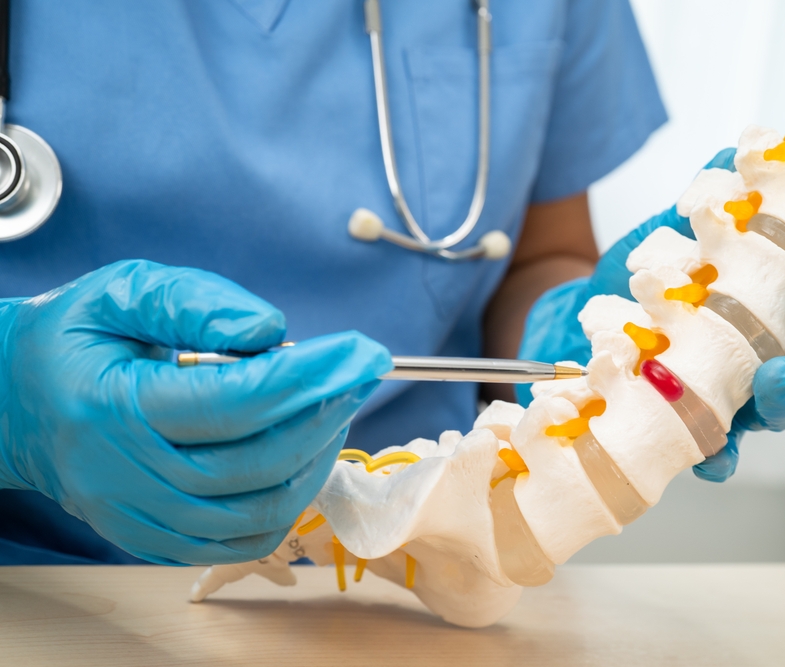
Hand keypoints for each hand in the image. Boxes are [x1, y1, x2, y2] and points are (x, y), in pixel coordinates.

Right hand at [0, 260, 391, 564]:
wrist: (13, 401)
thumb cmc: (74, 338)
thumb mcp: (122, 292)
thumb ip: (195, 301)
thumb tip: (271, 332)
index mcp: (111, 406)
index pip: (232, 403)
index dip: (307, 379)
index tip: (359, 353)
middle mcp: (122, 474)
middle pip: (254, 464)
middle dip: (322, 418)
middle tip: (356, 379)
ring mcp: (136, 517)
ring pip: (255, 512)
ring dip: (313, 463)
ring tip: (332, 413)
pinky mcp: (151, 538)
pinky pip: (238, 542)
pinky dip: (287, 506)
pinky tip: (302, 460)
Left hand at [519, 149, 784, 481]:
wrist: (591, 322)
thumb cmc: (655, 274)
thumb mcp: (677, 229)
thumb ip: (713, 194)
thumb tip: (735, 151)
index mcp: (781, 294)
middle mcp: (771, 346)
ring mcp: (736, 390)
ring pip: (779, 403)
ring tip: (779, 374)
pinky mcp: (691, 424)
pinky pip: (713, 450)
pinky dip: (718, 456)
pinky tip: (717, 457)